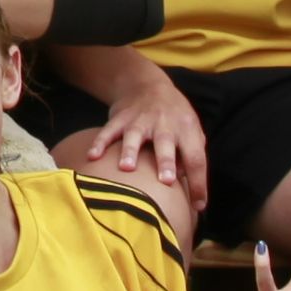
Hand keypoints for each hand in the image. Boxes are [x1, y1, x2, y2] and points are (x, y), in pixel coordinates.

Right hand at [57, 69, 203, 206]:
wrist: (148, 85)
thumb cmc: (174, 118)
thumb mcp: (191, 131)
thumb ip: (190, 155)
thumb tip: (184, 184)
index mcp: (186, 129)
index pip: (196, 158)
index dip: (198, 182)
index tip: (198, 206)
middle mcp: (164, 123)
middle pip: (166, 143)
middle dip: (166, 162)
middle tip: (166, 181)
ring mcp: (140, 120)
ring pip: (135, 136)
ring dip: (130, 151)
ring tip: (126, 168)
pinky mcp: (120, 118)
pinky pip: (109, 131)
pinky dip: (100, 143)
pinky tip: (93, 156)